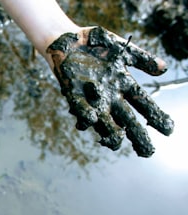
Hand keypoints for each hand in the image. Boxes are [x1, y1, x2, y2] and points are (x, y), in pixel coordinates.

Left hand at [46, 26, 173, 156]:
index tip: (168, 129)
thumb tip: (163, 68)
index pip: (144, 105)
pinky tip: (91, 119)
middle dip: (137, 135)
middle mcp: (109, 96)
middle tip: (147, 152)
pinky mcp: (72, 94)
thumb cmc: (96, 45)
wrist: (68, 40)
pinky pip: (79, 108)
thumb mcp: (122, 50)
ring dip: (109, 132)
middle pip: (127, 120)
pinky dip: (84, 114)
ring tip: (117, 142)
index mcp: (124, 86)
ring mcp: (91, 97)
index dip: (155, 117)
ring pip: (103, 121)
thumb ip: (141, 58)